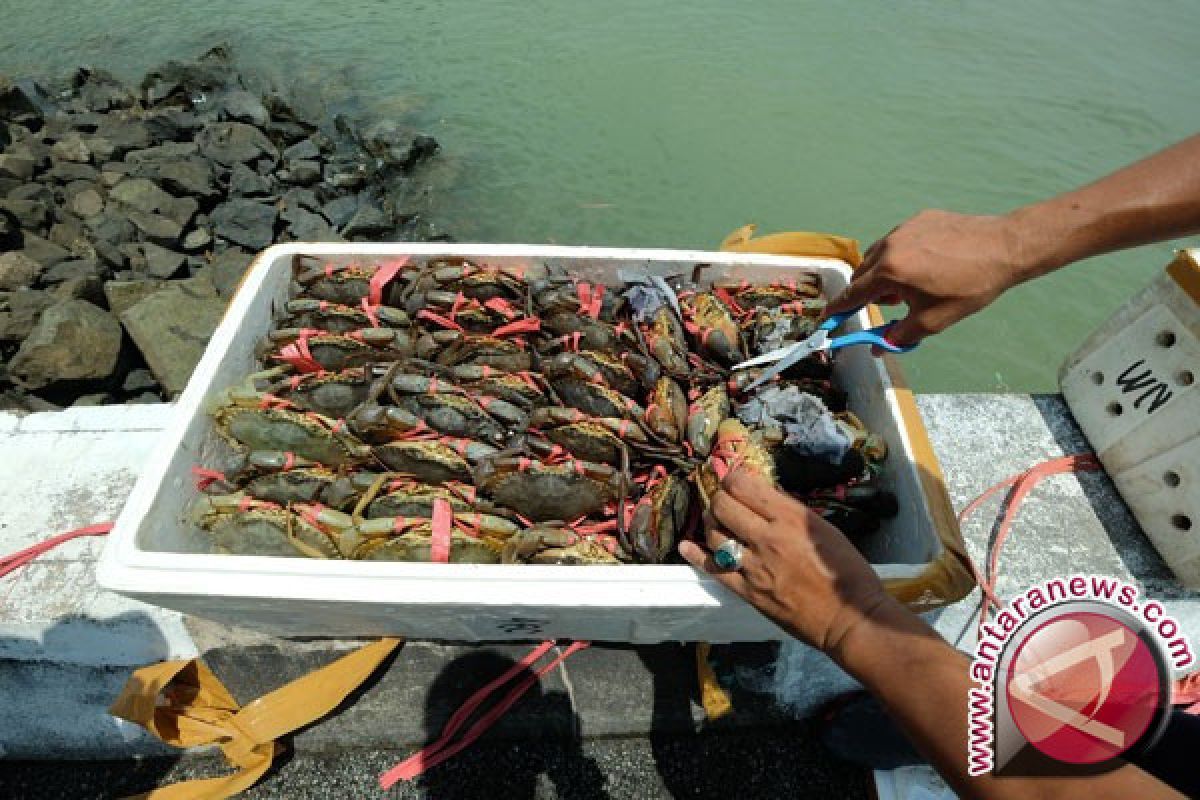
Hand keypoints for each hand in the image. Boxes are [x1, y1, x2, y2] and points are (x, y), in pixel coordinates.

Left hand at [679, 468, 896, 656]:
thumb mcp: (826, 529)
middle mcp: (767, 538)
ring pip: (714, 533)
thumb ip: (792, 511)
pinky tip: (686, 546)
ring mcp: (754, 566)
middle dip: (719, 496)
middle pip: (723, 505)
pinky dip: (696, 555)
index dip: (733, 477)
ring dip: (710, 522)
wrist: (848, 618)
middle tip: (723, 499)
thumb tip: (766, 496)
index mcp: (790, 518)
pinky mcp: (747, 592)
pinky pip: (713, 569)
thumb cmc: (847, 572)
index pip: (744, 486)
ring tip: (715, 519)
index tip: (733, 479)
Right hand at [825, 209, 1025, 346]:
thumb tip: (880, 348)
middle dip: (866, 293)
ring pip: (878, 256)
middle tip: (886, 306)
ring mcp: (904, 229)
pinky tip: (925, 266)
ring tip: (909, 287)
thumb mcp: (934, 320)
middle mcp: (889, 246)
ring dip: (882, 274)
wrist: (1005, 247)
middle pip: (862, 274)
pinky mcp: (919, 219)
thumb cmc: (970, 286)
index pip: (853, 295)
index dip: (838, 310)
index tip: (826, 320)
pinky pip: (898, 241)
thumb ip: (900, 335)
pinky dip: (900, 257)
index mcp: (890, 271)